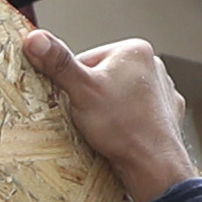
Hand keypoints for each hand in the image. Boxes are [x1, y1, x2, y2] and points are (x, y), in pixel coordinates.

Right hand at [17, 26, 201, 201]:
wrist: (153, 163)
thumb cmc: (122, 126)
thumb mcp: (81, 90)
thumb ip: (58, 63)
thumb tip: (35, 38)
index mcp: (134, 50)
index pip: (86, 61)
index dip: (74, 84)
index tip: (77, 102)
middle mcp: (153, 64)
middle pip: (104, 77)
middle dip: (93, 97)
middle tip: (91, 117)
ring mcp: (162, 89)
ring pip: (121, 95)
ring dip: (110, 109)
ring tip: (108, 127)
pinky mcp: (167, 111)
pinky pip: (138, 111)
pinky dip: (128, 120)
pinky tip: (123, 132)